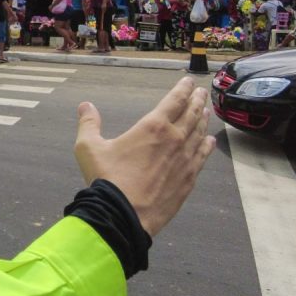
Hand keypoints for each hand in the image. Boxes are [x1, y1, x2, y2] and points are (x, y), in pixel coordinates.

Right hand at [73, 77, 214, 236]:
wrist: (124, 215)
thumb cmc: (106, 178)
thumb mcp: (88, 147)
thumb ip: (89, 124)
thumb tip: (85, 106)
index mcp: (152, 127)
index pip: (173, 101)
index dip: (182, 89)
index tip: (188, 81)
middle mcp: (174, 139)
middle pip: (191, 114)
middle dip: (196, 100)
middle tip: (201, 91)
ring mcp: (185, 160)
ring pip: (199, 134)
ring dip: (203, 120)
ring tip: (206, 110)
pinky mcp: (188, 180)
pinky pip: (202, 157)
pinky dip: (207, 146)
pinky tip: (210, 141)